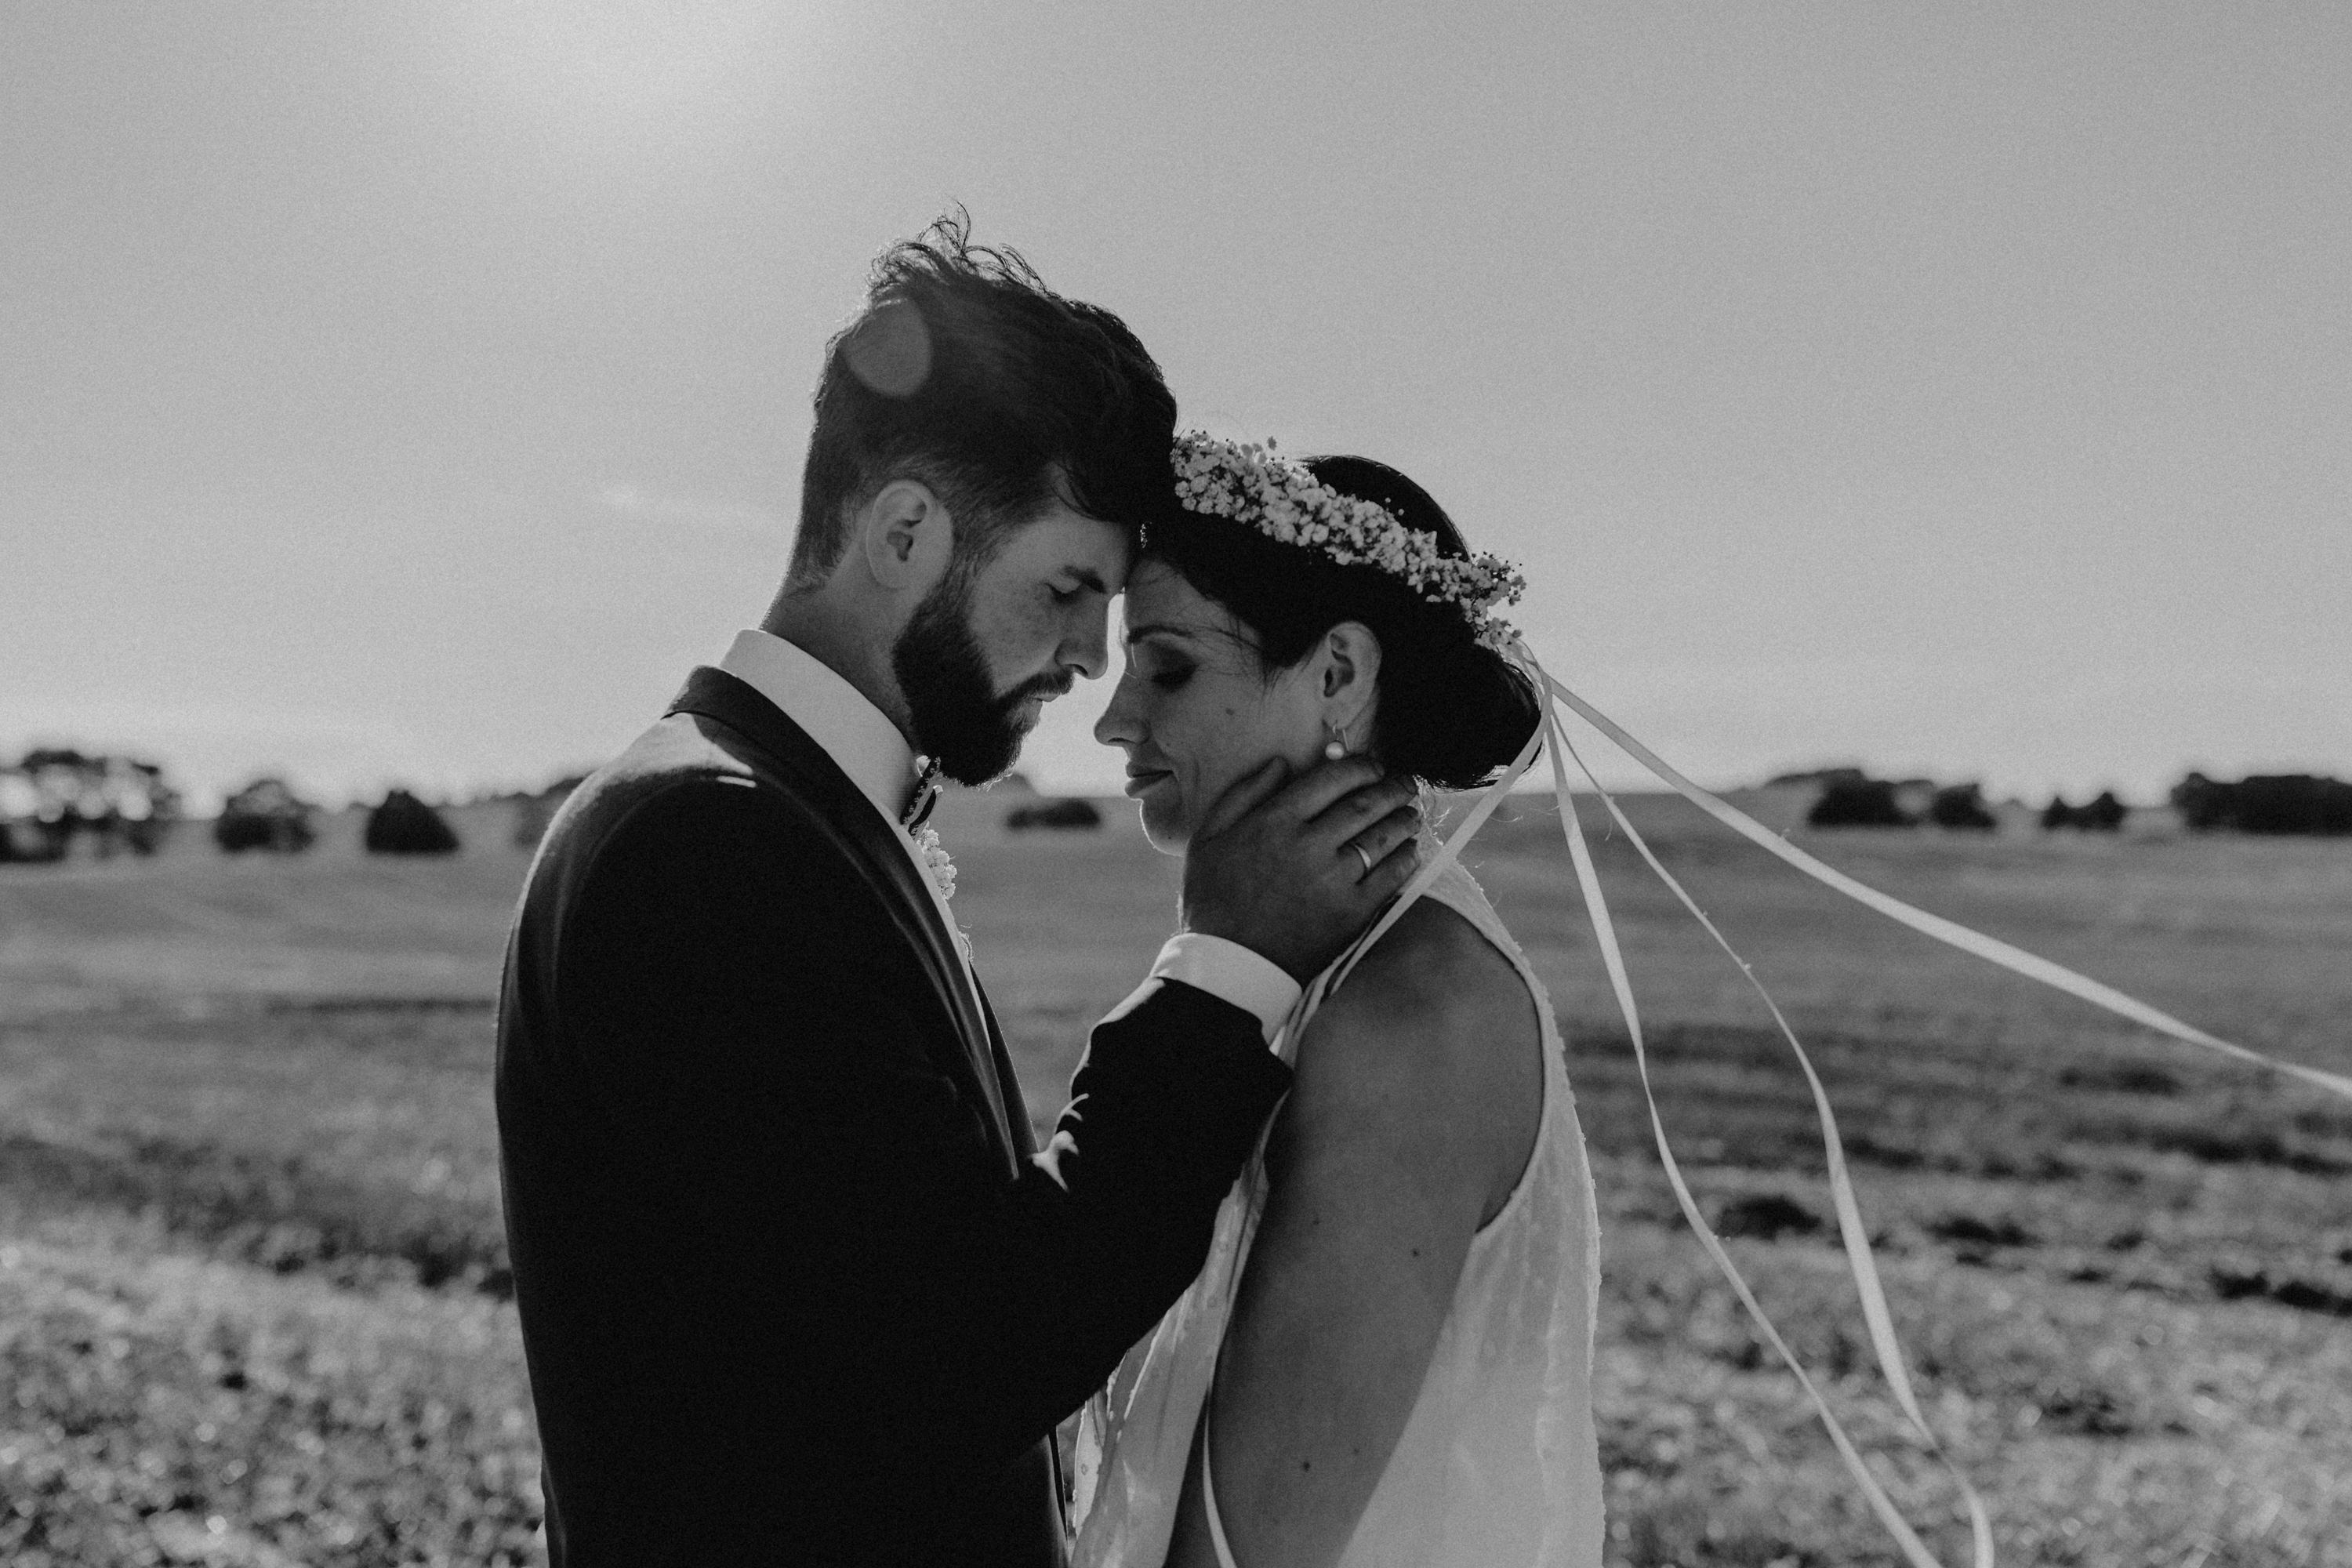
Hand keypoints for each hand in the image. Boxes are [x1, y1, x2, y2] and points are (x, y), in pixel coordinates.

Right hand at [1180, 756, 1422, 980]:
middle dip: (1392, 789)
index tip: (1374, 767)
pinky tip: (1409, 852)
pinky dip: (1405, 860)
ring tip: (1411, 814)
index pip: (1332, 780)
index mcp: (1275, 821)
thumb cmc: (1214, 900)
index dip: (1362, 768)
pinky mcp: (1350, 913)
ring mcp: (1333, 880)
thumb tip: (1281, 763)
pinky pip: (1389, 878)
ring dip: (1403, 820)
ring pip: (1381, 838)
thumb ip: (1244, 794)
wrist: (1231, 965)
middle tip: (1406, 784)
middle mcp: (1308, 845)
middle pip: (1364, 804)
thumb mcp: (1209, 838)